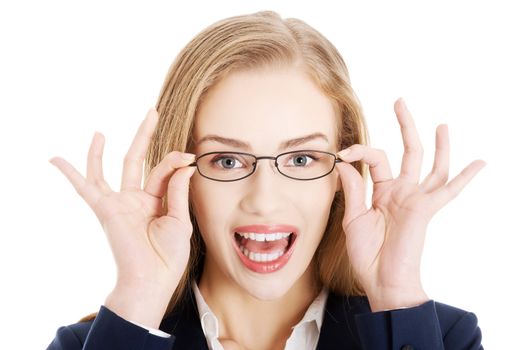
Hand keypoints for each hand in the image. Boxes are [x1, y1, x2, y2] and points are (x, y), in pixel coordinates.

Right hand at [49, 108, 195, 324]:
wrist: (153, 279)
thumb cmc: (169, 256)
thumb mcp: (180, 220)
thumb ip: (178, 191)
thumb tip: (185, 164)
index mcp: (157, 201)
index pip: (164, 171)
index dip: (176, 161)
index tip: (190, 157)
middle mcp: (136, 199)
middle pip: (138, 160)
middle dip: (145, 135)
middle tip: (153, 112)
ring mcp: (120, 203)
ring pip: (109, 169)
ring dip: (104, 150)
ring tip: (100, 131)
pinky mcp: (106, 209)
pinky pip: (85, 188)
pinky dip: (70, 174)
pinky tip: (56, 159)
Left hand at [335, 98, 485, 311]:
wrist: (381, 281)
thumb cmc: (367, 255)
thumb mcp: (353, 219)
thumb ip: (353, 190)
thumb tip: (345, 163)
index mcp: (382, 192)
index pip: (373, 159)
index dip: (358, 151)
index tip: (342, 152)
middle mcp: (401, 191)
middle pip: (406, 152)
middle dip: (404, 126)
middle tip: (400, 102)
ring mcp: (415, 199)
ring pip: (430, 165)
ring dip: (437, 144)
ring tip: (442, 124)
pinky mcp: (425, 209)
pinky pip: (449, 190)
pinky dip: (465, 177)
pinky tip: (480, 163)